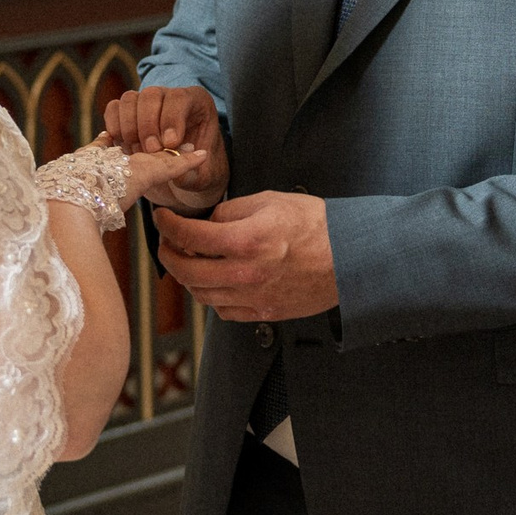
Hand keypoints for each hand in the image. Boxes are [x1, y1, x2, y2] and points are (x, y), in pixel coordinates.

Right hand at [101, 85, 227, 209]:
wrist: (177, 175)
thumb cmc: (194, 172)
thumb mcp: (201, 178)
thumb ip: (194, 175)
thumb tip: (187, 167)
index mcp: (197, 103)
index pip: (179, 98)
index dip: (172, 119)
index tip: (170, 144)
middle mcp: (168, 96)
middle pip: (151, 95)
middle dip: (148, 125)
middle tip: (151, 151)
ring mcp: (144, 102)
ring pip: (129, 99)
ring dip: (130, 128)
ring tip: (138, 153)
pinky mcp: (125, 113)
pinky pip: (113, 109)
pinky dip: (115, 128)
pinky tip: (125, 149)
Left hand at [154, 193, 335, 322]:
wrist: (352, 257)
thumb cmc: (317, 225)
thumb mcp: (271, 202)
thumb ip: (232, 211)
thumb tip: (207, 222)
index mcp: (247, 241)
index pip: (190, 236)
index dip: (168, 225)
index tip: (162, 219)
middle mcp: (246, 274)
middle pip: (187, 271)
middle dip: (168, 254)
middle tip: (167, 242)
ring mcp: (254, 297)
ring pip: (202, 294)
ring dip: (187, 277)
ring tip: (188, 260)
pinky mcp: (264, 312)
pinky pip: (223, 310)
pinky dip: (211, 296)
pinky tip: (214, 281)